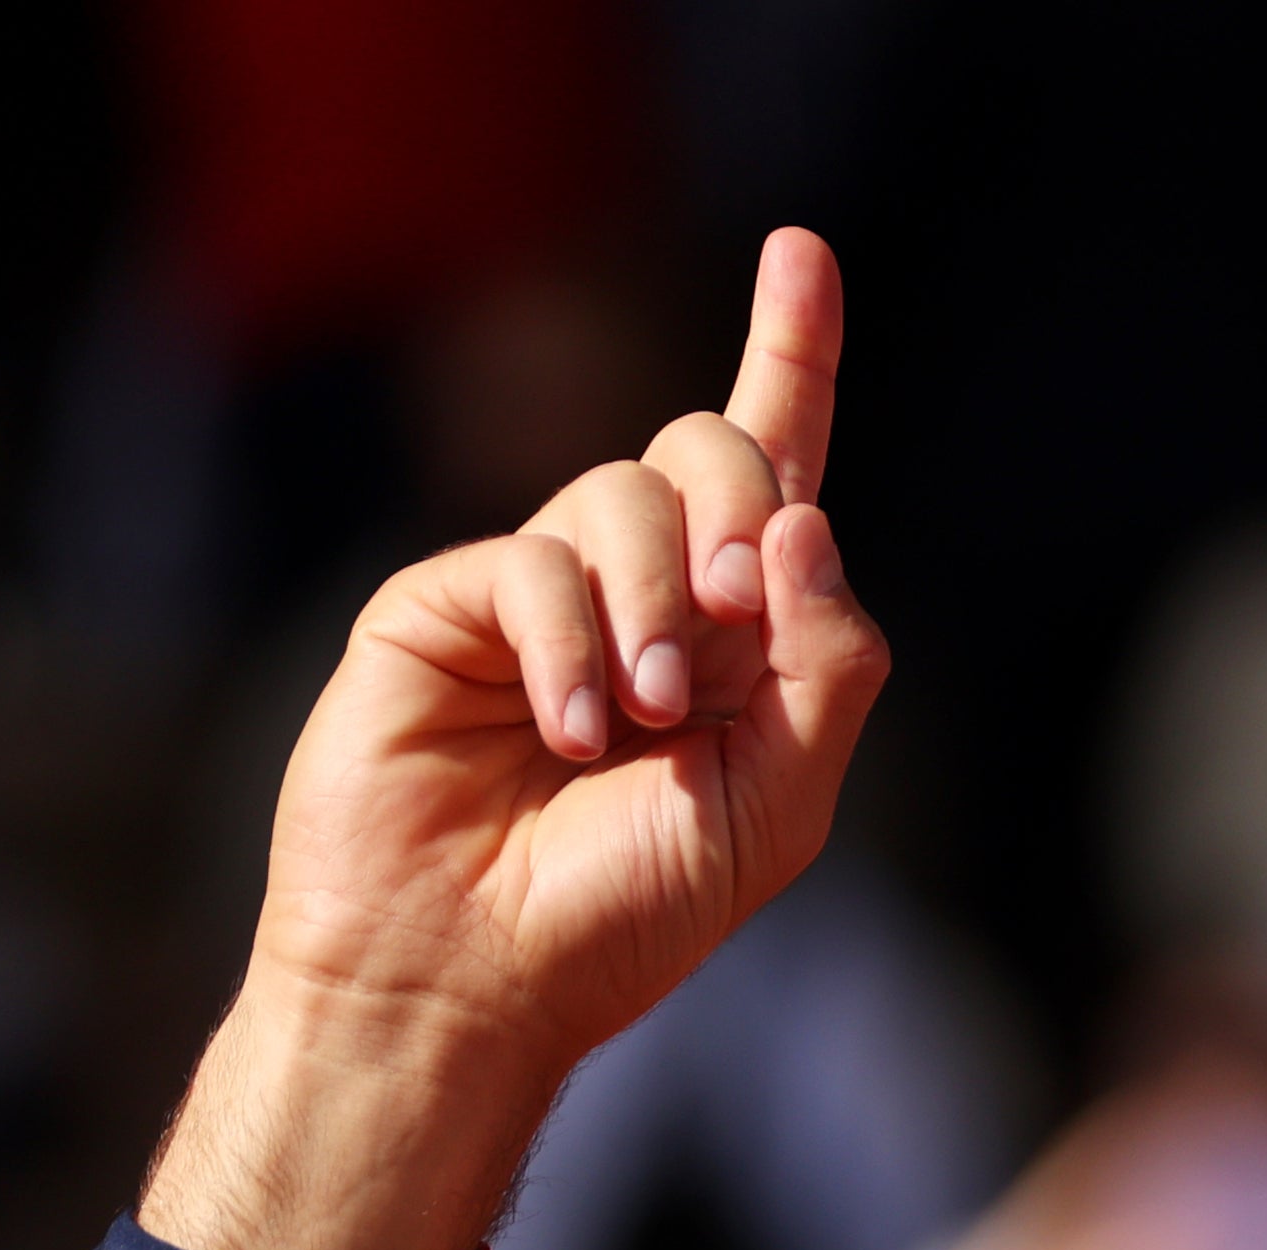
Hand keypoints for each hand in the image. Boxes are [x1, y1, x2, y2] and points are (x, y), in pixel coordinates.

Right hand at [143, 230, 889, 1249]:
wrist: (478, 981)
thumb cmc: (625, 915)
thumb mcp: (777, 806)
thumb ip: (823, 669)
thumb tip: (809, 521)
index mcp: (733, 638)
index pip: (774, 470)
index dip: (790, 353)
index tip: (799, 251)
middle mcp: (640, 593)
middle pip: (714, 451)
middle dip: (746, 510)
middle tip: (735, 615)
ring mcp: (538, 594)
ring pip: (625, 493)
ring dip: (654, 603)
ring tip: (634, 726)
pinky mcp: (443, 606)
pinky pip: (530, 560)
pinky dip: (568, 643)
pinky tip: (566, 730)